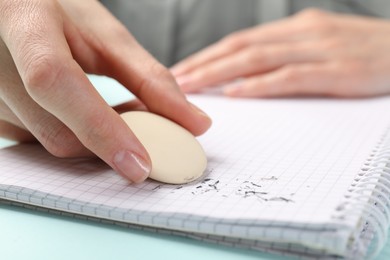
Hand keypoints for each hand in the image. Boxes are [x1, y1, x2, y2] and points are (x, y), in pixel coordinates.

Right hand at [0, 0, 210, 182]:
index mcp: (23, 22)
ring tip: (114, 110)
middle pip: (58, 130)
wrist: (17, 11)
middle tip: (146, 125)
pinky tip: (86, 115)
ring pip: (50, 142)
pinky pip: (40, 141)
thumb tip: (194, 123)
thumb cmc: (60, 13)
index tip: (140, 164)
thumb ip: (151, 79)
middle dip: (110, 141)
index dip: (100, 127)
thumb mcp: (107, 36)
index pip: (55, 82)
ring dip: (94, 138)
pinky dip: (74, 136)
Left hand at [172, 9, 389, 97]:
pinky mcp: (337, 71)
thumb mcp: (320, 46)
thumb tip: (244, 79)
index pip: (241, 41)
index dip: (208, 55)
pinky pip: (290, 77)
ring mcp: (320, 50)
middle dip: (204, 64)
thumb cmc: (363, 53)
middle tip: (174, 80)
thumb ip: (284, 58)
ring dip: (220, 73)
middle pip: (241, 48)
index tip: (183, 69)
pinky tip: (236, 93)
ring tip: (191, 87)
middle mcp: (302, 33)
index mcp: (296, 28)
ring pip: (257, 59)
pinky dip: (260, 85)